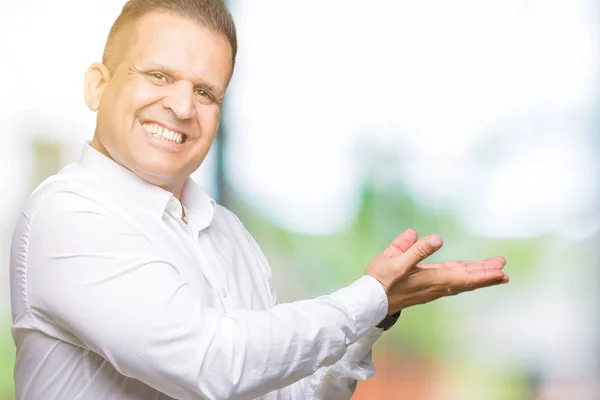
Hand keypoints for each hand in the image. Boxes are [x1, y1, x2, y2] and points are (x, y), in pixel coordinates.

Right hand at [365, 229, 508, 313]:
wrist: (369, 301)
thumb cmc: (380, 280)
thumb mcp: (395, 260)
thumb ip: (416, 249)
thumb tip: (436, 238)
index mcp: (432, 279)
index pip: (464, 277)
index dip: (484, 275)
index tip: (501, 272)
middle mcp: (436, 286)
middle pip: (467, 280)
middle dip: (486, 274)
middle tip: (503, 266)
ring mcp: (432, 287)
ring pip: (461, 280)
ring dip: (478, 274)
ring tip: (494, 268)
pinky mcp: (426, 285)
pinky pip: (452, 280)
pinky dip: (464, 275)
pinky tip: (468, 270)